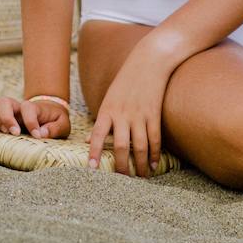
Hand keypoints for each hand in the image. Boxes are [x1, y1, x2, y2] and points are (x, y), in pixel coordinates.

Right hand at [0, 95, 70, 139]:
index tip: (36, 136)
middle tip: (14, 133)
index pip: (28, 108)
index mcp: (34, 107)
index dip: (31, 122)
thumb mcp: (63, 125)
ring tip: (1, 131)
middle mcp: (18, 106)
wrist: (47, 112)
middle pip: (5, 101)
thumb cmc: (54, 120)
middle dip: (6, 118)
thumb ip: (55, 129)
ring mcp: (7, 108)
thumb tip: (41, 133)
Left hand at [88, 46, 171, 178]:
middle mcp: (122, 114)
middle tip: (122, 180)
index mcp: (107, 110)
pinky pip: (154, 139)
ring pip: (140, 147)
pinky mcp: (154, 114)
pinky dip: (154, 154)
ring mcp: (140, 115)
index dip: (94, 153)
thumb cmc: (126, 81)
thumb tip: (87, 140)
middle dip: (121, 166)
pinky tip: (153, 164)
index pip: (97, 135)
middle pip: (120, 147)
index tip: (91, 168)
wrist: (149, 62)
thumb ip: (101, 120)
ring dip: (140, 165)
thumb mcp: (109, 98)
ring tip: (141, 176)